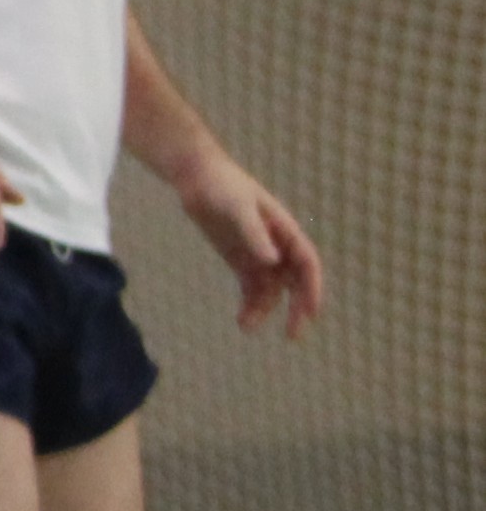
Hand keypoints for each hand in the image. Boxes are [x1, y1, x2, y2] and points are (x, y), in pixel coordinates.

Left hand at [178, 146, 324, 337]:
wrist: (197, 177)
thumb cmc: (223, 186)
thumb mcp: (239, 208)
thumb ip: (255, 234)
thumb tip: (272, 262)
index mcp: (285, 230)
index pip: (307, 264)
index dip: (312, 289)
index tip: (311, 312)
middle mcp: (276, 245)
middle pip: (294, 282)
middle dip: (296, 308)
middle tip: (292, 334)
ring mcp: (257, 253)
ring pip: (269, 289)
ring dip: (263, 310)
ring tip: (246, 327)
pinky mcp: (239, 258)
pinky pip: (250, 286)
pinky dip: (249, 304)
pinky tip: (242, 319)